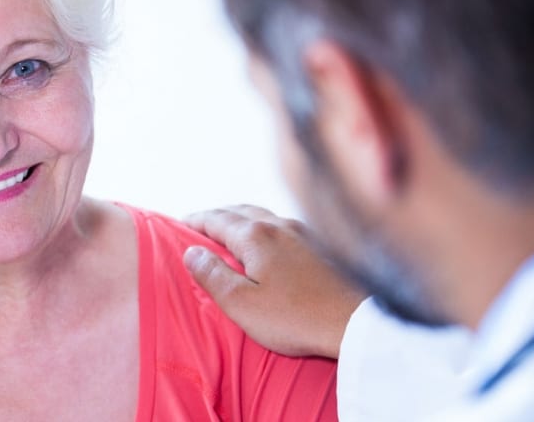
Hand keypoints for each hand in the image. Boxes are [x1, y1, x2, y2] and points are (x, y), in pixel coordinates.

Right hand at [183, 205, 366, 358]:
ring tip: (229, 230)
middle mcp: (279, 225)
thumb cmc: (295, 318)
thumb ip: (213, 275)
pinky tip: (267, 242)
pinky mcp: (321, 246)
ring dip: (241, 218)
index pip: (215, 219)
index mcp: (255, 235)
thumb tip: (191, 252)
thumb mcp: (242, 303)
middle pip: (239, 210)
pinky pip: (281, 226)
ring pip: (263, 215)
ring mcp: (303, 233)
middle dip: (216, 215)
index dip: (194, 221)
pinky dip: (263, 227)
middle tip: (200, 225)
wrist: (354, 323)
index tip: (178, 223)